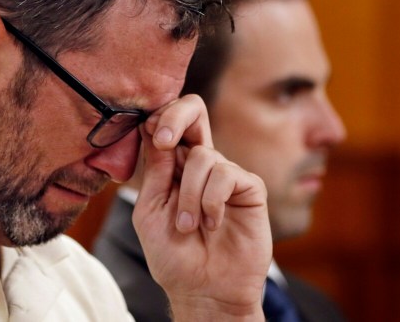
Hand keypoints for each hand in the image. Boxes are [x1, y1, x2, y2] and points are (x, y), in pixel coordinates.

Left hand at [132, 94, 271, 320]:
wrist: (203, 289)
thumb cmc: (172, 254)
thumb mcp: (150, 209)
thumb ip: (154, 170)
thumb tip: (152, 126)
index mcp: (171, 165)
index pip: (166, 122)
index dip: (157, 118)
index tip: (150, 137)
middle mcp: (199, 163)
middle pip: (194, 111)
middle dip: (176, 116)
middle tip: (163, 140)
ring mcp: (225, 173)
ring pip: (204, 156)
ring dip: (189, 195)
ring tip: (188, 225)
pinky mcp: (249, 188)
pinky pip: (226, 175)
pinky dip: (211, 202)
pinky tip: (212, 224)